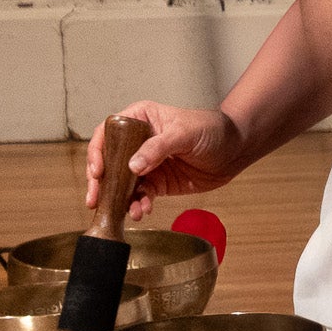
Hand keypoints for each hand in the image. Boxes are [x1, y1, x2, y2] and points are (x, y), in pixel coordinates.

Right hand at [85, 103, 245, 222]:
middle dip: (101, 183)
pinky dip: (138, 205)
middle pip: (109, 162)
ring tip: (129, 211)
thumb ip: (158, 147)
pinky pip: (140, 196)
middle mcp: (138, 141)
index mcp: (140, 118)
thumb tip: (133, 166)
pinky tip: (143, 211)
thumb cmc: (213, 129)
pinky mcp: (157, 182)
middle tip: (95, 200)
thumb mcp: (185, 133)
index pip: (108, 132)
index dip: (98, 152)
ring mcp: (146, 163)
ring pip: (122, 183)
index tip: (98, 171)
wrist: (235, 150)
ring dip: (121, 199)